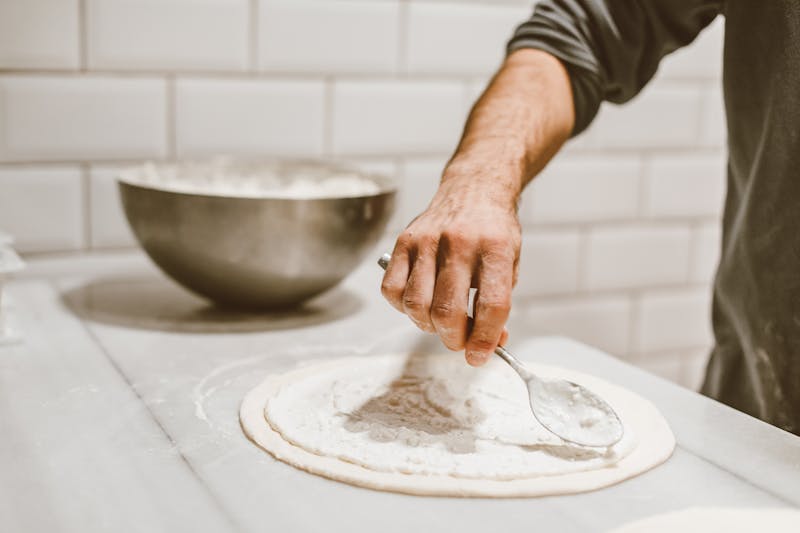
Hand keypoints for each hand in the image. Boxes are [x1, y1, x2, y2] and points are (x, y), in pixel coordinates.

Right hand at [381, 165, 520, 365]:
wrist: (473, 190)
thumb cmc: (493, 233)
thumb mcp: (510, 264)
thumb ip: (499, 304)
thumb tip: (486, 344)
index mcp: (495, 248)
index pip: (492, 305)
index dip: (486, 339)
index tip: (480, 357)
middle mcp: (459, 242)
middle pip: (447, 310)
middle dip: (454, 339)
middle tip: (460, 343)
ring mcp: (426, 240)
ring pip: (415, 304)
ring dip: (427, 327)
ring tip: (439, 323)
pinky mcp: (403, 241)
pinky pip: (391, 289)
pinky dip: (402, 308)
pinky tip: (419, 304)